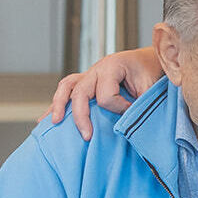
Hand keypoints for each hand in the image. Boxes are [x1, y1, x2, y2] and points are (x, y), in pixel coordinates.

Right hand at [42, 47, 163, 139]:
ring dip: (59, 105)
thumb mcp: (151, 88)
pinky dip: (57, 104)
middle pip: (80, 92)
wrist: (151, 61)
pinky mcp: (87, 82)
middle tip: (87, 136)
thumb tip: (129, 125)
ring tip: (55, 123)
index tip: (130, 111)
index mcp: (113, 66)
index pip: (106, 94)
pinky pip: (67, 90)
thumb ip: (140, 104)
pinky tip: (46, 119)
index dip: (118, 108)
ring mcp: (90, 74)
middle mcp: (97, 69)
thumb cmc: (151, 72)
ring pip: (67, 87)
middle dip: (81, 115)